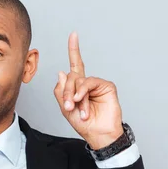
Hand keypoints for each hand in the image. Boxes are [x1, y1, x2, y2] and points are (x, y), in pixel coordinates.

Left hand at [54, 32, 124, 149]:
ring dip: (75, 95)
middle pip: (71, 76)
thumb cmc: (84, 124)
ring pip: (79, 80)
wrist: (98, 134)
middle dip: (67, 91)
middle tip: (68, 106)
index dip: (74, 50)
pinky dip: (83, 92)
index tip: (73, 34)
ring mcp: (97, 84)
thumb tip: (61, 72)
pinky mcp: (106, 86)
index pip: (75, 65)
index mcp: (77, 87)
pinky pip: (90, 82)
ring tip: (76, 108)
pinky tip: (83, 102)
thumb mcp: (66, 109)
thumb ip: (61, 91)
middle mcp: (87, 83)